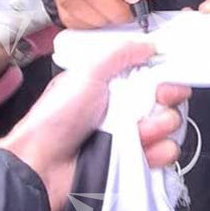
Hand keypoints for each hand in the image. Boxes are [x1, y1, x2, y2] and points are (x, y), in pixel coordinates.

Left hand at [0, 41, 190, 210]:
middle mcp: (126, 108)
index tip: (168, 75)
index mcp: (114, 84)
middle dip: (170, 97)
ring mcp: (131, 136)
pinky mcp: (134, 162)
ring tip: (142, 131)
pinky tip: (146, 150)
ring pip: (169, 125)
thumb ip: (120, 53)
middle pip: (167, 98)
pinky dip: (160, 151)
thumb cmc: (56, 118)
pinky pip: (164, 153)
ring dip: (162, 125)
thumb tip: (150, 44)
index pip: (153, 74)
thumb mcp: (87, 74)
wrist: (39, 167)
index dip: (166, 73)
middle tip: (160, 100)